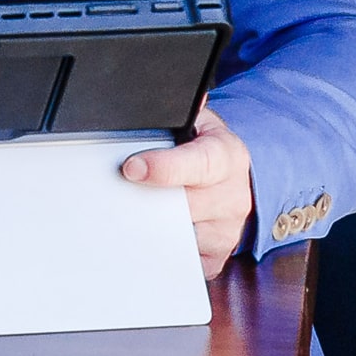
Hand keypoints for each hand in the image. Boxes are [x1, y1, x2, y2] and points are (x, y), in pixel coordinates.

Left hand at [119, 103, 255, 279]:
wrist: (239, 178)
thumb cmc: (205, 149)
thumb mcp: (196, 122)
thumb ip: (176, 112)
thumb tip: (153, 93)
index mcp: (226, 156)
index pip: (198, 163)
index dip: (164, 167)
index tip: (132, 168)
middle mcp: (232, 195)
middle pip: (182, 206)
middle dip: (146, 200)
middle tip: (117, 195)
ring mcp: (226, 229)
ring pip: (179, 238)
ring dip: (151, 227)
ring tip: (135, 211)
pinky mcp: (217, 255)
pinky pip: (183, 262)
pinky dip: (162, 252)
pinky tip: (151, 235)